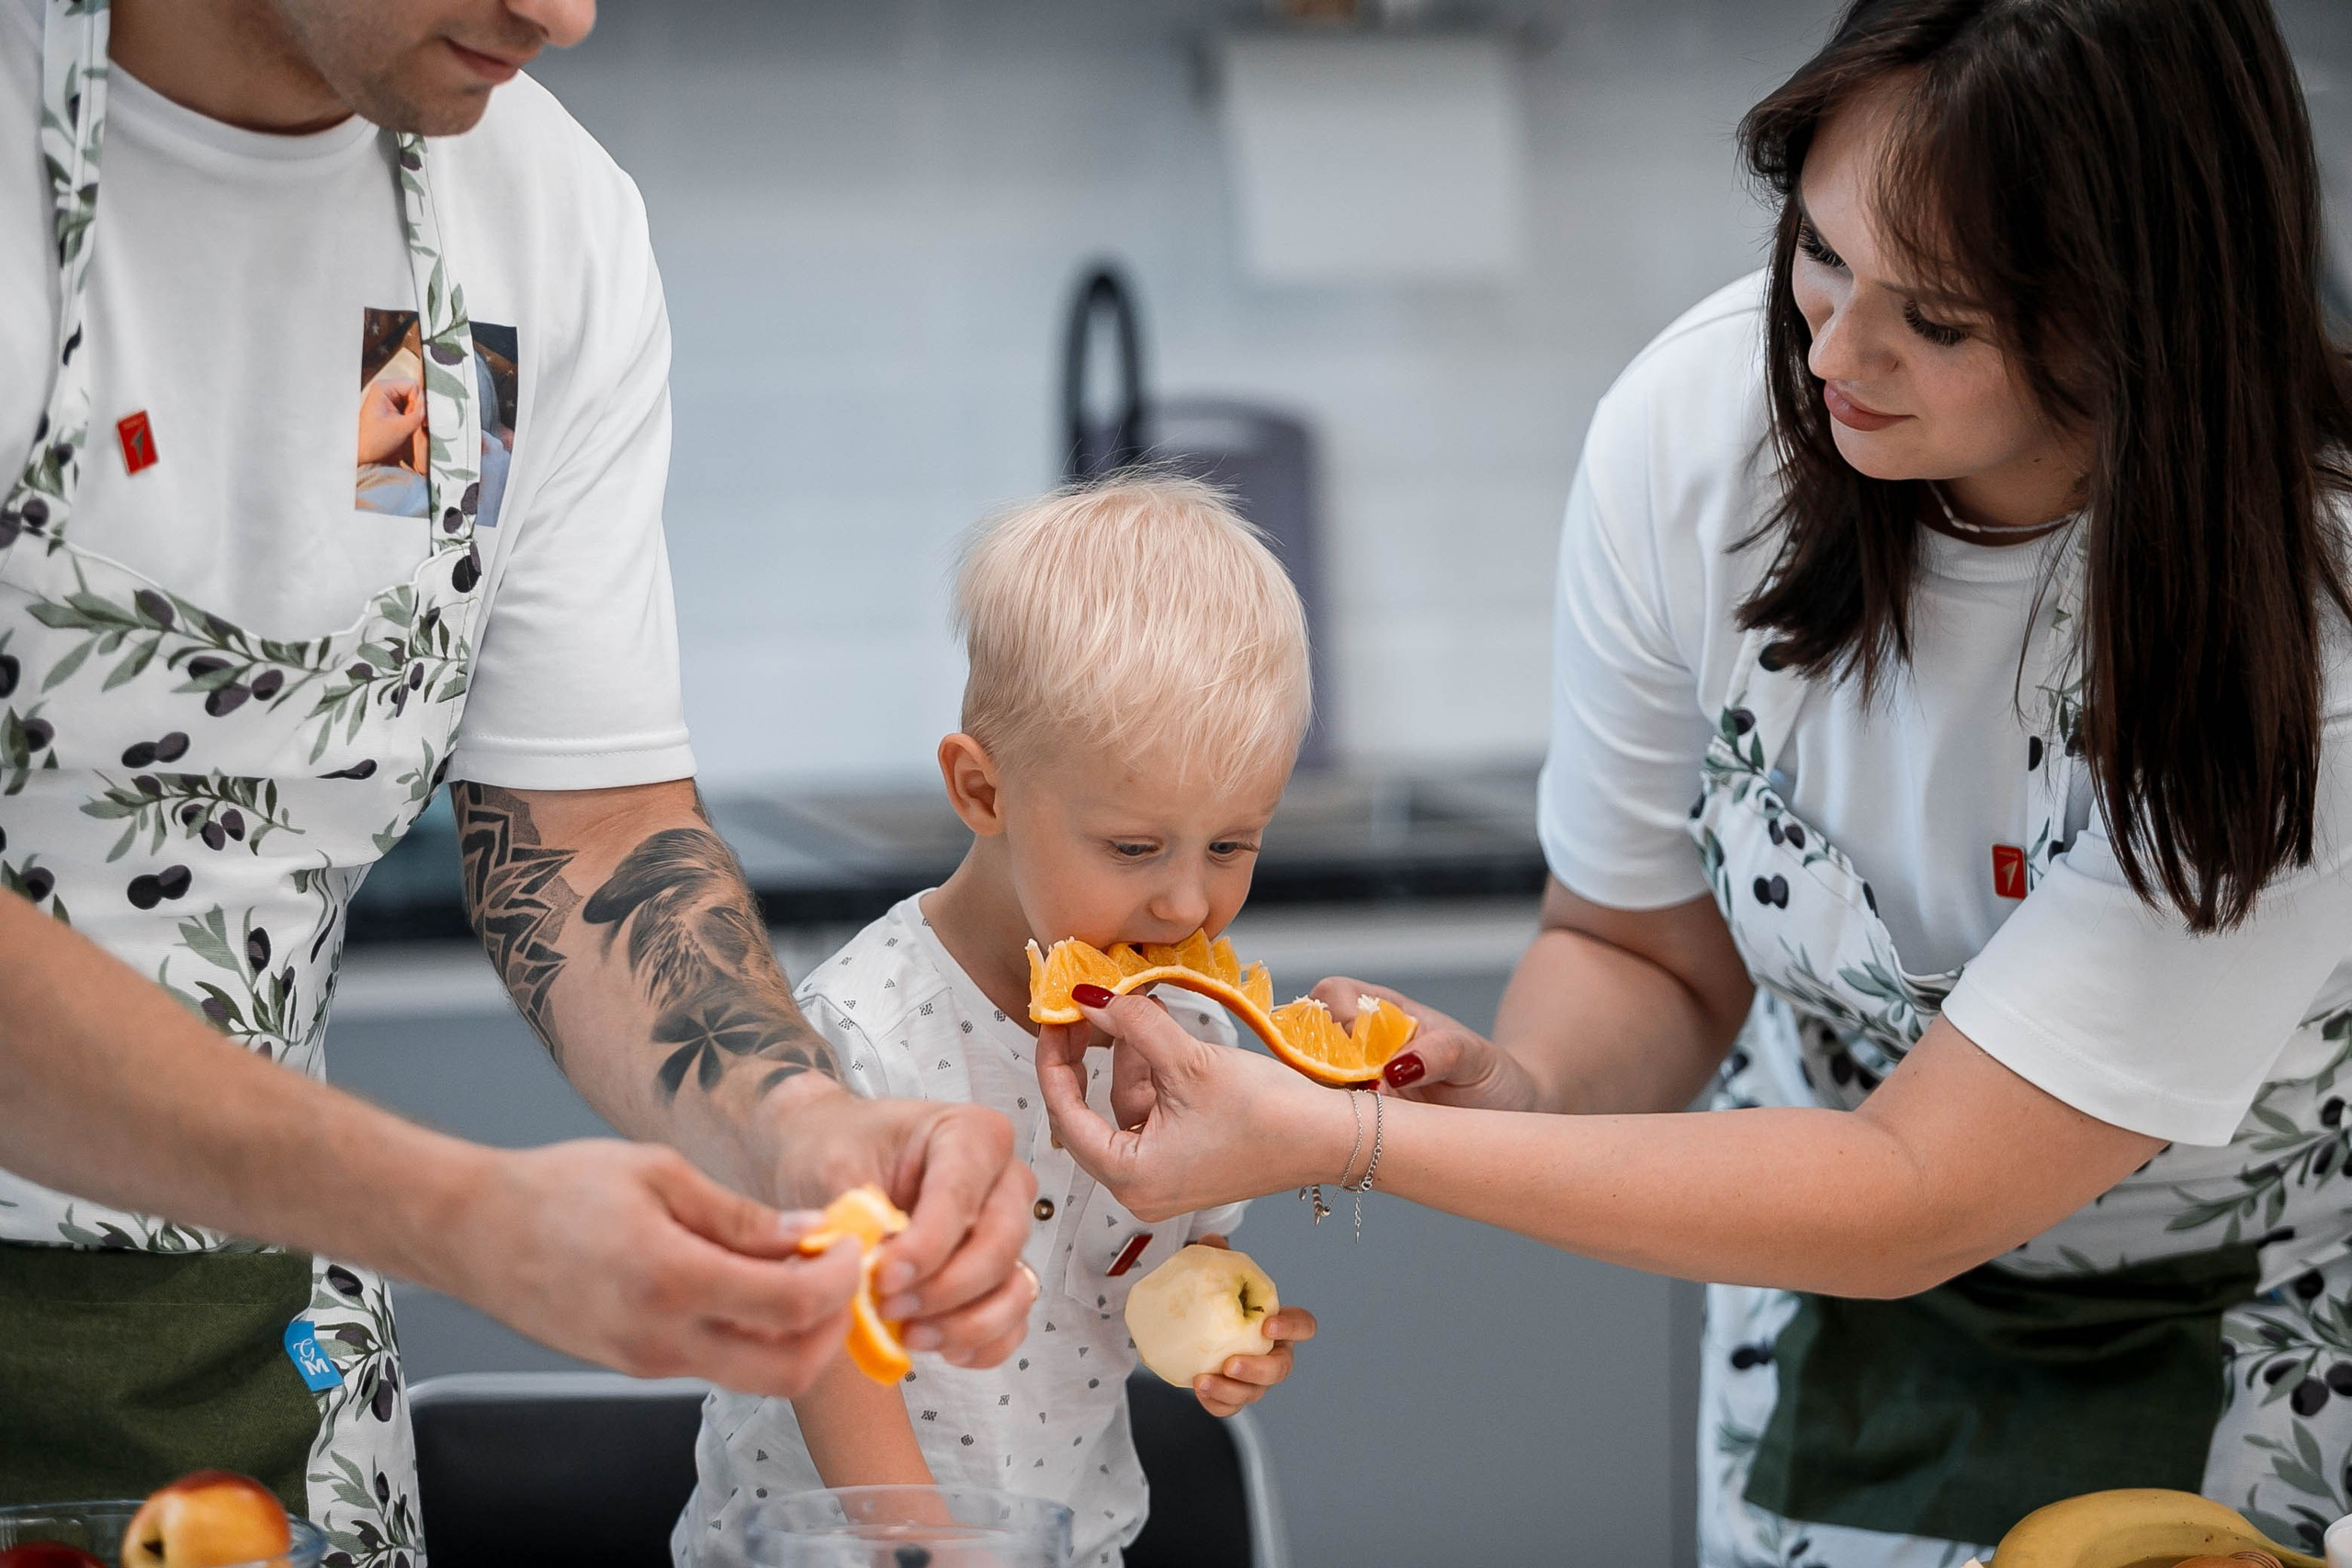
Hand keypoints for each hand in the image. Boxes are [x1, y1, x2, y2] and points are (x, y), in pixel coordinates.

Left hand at [356, 377, 424, 465]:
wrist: (362, 454)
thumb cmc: (374, 441)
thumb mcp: (401, 428)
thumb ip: (418, 415)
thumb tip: (432, 406)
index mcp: (383, 388)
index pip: (413, 386)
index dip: (420, 401)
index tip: (420, 418)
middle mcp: (385, 390)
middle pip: (414, 392)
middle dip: (418, 408)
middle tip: (416, 424)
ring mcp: (388, 399)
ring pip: (414, 401)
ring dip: (416, 414)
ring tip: (410, 427)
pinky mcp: (392, 408)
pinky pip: (410, 408)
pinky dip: (413, 418)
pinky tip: (408, 428)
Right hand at [443, 1139, 863, 1396]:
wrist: (475, 1231)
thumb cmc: (556, 1189)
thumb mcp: (659, 1174)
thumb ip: (740, 1215)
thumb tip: (810, 1235)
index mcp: (671, 1279)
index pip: (792, 1305)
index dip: (841, 1280)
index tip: (854, 1246)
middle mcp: (662, 1337)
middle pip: (789, 1370)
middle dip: (835, 1327)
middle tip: (842, 1276)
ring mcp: (649, 1361)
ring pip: (756, 1375)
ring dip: (797, 1335)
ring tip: (800, 1272)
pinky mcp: (638, 1366)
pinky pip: (718, 1364)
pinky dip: (754, 1334)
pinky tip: (752, 1284)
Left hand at [761, 1081, 1038, 1368]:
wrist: (830, 1153)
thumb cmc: (841, 1149)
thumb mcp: (834, 1165)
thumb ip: (853, 1215)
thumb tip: (871, 1273)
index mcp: (971, 1134)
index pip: (962, 1195)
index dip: (927, 1245)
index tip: (885, 1278)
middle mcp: (1003, 1181)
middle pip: (1000, 1244)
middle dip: (945, 1288)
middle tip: (888, 1306)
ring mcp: (1007, 1231)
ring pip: (1015, 1287)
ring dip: (966, 1323)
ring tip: (909, 1333)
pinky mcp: (1000, 1275)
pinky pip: (1013, 1320)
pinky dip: (981, 1343)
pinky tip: (938, 1347)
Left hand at [1038, 988, 1347, 1221]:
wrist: (1330, 1138)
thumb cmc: (1268, 1114)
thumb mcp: (1189, 1060)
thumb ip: (1133, 1025)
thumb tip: (1091, 998)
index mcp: (1131, 1178)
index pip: (1066, 1117)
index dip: (1053, 1063)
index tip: (1053, 1021)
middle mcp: (1139, 1190)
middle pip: (1088, 1117)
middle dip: (1087, 1061)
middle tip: (1081, 1013)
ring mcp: (1163, 1180)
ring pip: (1122, 1111)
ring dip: (1126, 1061)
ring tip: (1136, 1011)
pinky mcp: (1185, 1164)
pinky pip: (1150, 1117)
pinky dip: (1151, 1079)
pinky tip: (1159, 1039)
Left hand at [1190, 1234, 1313, 1416]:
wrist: (1192, 1322)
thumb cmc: (1215, 1296)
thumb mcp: (1217, 1273)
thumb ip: (1218, 1256)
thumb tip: (1213, 1242)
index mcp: (1278, 1323)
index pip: (1302, 1326)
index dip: (1292, 1329)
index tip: (1267, 1325)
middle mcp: (1272, 1353)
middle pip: (1281, 1369)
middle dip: (1260, 1370)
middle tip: (1232, 1363)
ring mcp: (1254, 1378)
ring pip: (1255, 1393)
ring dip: (1232, 1391)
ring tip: (1204, 1381)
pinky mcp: (1232, 1394)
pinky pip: (1230, 1407)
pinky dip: (1217, 1403)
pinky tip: (1199, 1390)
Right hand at [1312, 977, 1541, 1112]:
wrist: (1506, 1114)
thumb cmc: (1491, 1074)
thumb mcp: (1474, 1057)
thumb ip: (1439, 1054)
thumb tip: (1392, 1069)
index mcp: (1387, 1013)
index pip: (1335, 993)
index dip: (1334, 1014)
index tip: (1355, 1048)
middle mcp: (1363, 1045)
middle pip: (1308, 1036)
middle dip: (1315, 1062)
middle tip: (1353, 1093)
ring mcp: (1358, 1083)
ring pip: (1310, 1081)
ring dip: (1323, 1099)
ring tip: (1361, 1118)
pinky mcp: (1360, 1120)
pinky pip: (1329, 1118)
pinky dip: (1332, 1127)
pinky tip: (1358, 1137)